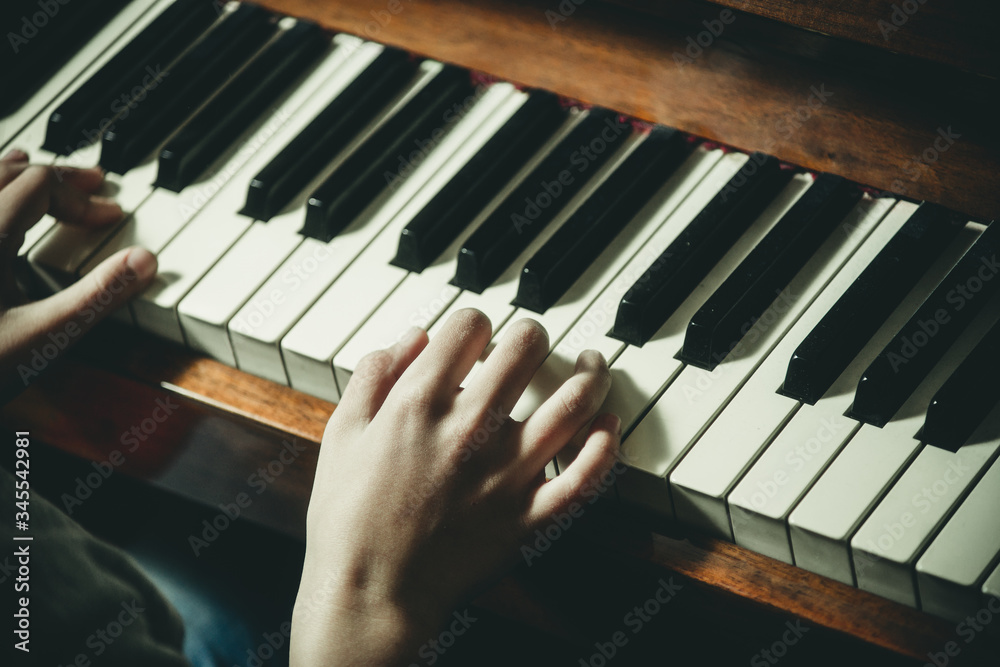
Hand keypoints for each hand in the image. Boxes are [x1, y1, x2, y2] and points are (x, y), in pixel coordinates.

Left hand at [0, 149, 156, 400]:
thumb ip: (97, 296)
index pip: (41, 185)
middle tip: (93, 183)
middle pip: (9, 174)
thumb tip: (145, 262)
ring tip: (38, 173)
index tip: (112, 218)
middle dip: (56, 177)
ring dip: (14, 175)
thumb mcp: (43, 336)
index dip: (83, 197)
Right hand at [291, 309, 619, 665]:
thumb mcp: (342, 434)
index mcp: (420, 404)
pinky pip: (584, 478)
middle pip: (526, 350)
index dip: (474, 321)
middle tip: (532, 342)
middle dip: (533, 334)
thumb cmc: (348, 518)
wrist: (370, 593)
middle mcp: (470, 429)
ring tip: (593, 367)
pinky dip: (606, 449)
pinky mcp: (528, 516)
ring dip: (589, 377)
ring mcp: (506, 473)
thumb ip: (374, 376)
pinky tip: (609, 427)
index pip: (469, 326)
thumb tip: (414, 336)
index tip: (473, 336)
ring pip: (571, 406)